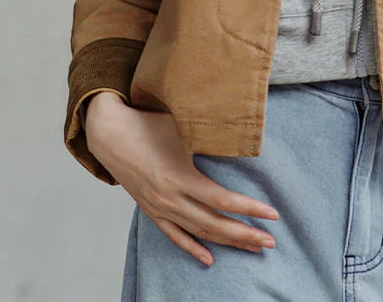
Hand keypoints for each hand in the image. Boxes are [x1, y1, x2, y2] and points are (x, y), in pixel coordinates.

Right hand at [84, 91, 279, 266]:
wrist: (109, 134)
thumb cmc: (149, 123)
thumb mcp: (183, 125)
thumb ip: (210, 135)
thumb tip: (242, 135)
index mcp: (180, 177)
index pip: (222, 200)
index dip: (249, 209)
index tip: (273, 215)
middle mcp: (170, 198)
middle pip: (214, 224)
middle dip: (245, 234)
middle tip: (271, 241)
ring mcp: (159, 208)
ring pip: (198, 232)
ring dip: (227, 242)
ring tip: (253, 247)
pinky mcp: (151, 210)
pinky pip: (174, 235)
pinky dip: (193, 248)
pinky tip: (209, 259)